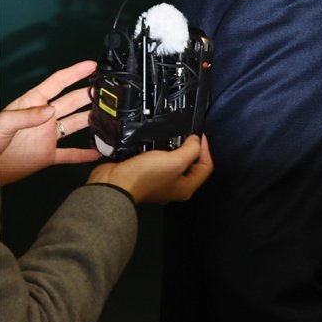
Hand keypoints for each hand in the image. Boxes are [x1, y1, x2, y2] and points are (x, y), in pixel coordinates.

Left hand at [0, 60, 99, 184]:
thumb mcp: (3, 123)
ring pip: (75, 124)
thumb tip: (51, 110)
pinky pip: (70, 153)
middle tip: (106, 90)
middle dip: (88, 94)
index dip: (75, 73)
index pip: (57, 83)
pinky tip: (97, 152)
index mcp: (33, 104)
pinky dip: (84, 154)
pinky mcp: (47, 155)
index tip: (91, 66)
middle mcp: (44, 117)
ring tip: (107, 115)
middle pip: (72, 101)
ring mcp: (47, 136)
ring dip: (90, 119)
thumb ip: (27, 116)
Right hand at [87, 134, 212, 204]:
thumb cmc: (145, 177)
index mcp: (186, 187)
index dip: (205, 148)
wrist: (114, 183)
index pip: (206, 166)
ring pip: (175, 161)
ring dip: (176, 148)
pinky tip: (159, 141)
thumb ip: (191, 149)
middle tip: (187, 134)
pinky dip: (162, 150)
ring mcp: (160, 181)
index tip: (199, 135)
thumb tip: (196, 140)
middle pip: (192, 164)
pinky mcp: (147, 174)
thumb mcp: (176, 161)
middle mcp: (175, 186)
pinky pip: (160, 159)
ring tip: (175, 135)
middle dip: (192, 148)